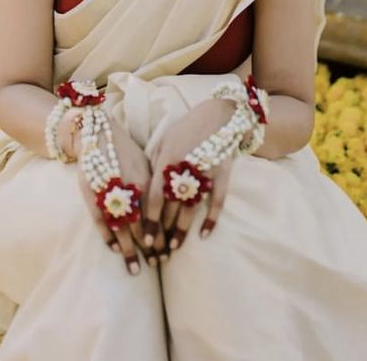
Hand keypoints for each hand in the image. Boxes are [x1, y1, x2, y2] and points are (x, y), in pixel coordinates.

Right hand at [75, 115, 158, 273]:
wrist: (97, 134)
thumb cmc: (126, 149)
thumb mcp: (147, 163)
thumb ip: (156, 184)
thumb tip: (171, 204)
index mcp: (146, 180)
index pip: (158, 216)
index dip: (163, 235)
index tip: (168, 251)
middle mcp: (129, 189)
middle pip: (142, 225)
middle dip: (150, 247)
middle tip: (157, 264)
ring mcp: (109, 193)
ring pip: (122, 228)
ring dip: (129, 250)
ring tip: (135, 269)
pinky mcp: (92, 195)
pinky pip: (101, 221)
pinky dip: (108, 236)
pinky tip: (115, 249)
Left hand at [144, 98, 234, 254]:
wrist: (219, 114)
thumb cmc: (187, 127)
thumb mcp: (164, 139)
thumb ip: (154, 162)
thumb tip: (145, 185)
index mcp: (166, 160)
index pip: (154, 197)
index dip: (149, 220)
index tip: (144, 239)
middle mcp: (184, 169)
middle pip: (171, 207)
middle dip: (162, 231)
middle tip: (156, 252)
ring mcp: (205, 173)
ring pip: (190, 209)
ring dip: (182, 230)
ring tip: (174, 248)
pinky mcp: (222, 175)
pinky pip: (217, 202)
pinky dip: (211, 219)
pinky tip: (204, 235)